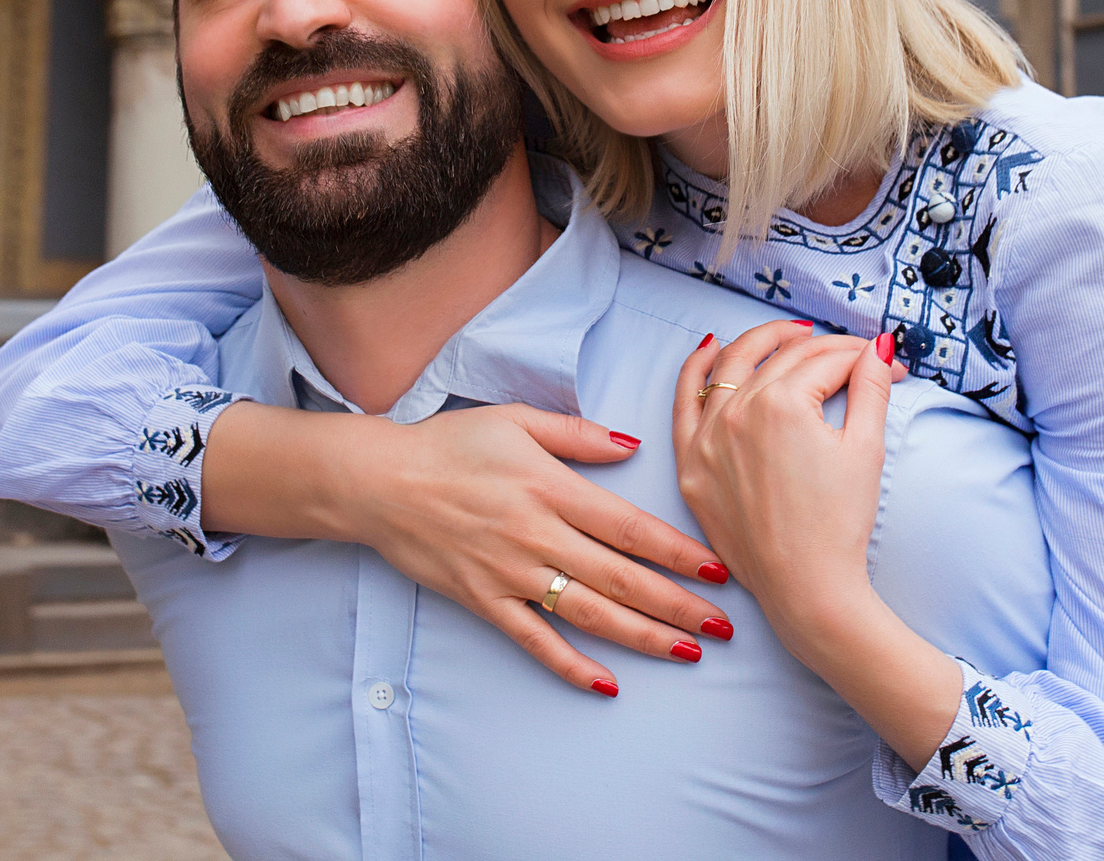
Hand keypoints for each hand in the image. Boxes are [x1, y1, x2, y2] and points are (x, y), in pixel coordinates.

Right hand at [205, 401, 733, 696]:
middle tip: (724, 627)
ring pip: (588, 613)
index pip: (630, 527)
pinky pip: (534, 640)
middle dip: (678, 605)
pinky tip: (606, 684)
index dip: (678, 552)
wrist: (379, 482)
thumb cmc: (451, 443)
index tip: (718, 571)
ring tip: (687, 653)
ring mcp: (510, 573)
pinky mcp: (483, 601)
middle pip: (621, 577)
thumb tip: (632, 445)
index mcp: (552, 488)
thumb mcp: (517, 420)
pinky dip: (570, 665)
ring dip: (642, 637)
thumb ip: (579, 434)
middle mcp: (537, 535)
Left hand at [675, 322, 962, 767]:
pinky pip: (684, 402)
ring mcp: (707, 438)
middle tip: (851, 353)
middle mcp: (736, 412)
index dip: (862, 358)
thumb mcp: (865, 448)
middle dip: (826, 350)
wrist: (807, 588)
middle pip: (784, 359)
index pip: (826, 360)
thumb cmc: (838, 525)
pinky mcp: (692, 464)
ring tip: (791, 334)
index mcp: (781, 404)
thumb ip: (870, 387)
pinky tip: (711, 348)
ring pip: (731, 367)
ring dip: (762, 343)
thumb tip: (879, 346)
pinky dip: (696, 370)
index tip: (883, 366)